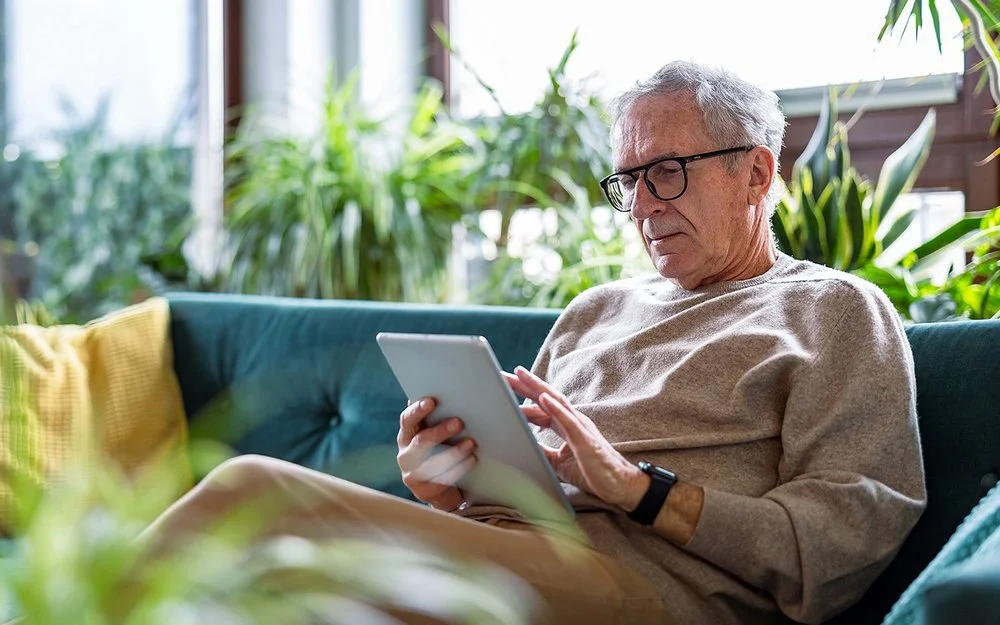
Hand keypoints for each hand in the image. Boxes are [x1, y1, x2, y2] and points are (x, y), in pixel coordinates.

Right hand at [396, 397, 476, 511]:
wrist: (442, 489)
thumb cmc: (443, 451)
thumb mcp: (438, 435)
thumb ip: (440, 418)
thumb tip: (458, 394)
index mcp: (408, 434)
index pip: (407, 419)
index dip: (417, 410)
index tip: (432, 400)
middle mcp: (406, 453)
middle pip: (420, 441)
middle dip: (440, 431)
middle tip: (459, 422)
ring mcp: (412, 473)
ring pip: (431, 462)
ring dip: (453, 452)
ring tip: (472, 443)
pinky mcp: (423, 490)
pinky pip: (441, 479)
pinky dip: (458, 469)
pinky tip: (472, 459)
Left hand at [504, 366, 648, 510]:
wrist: (619, 485)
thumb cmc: (593, 471)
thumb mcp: (559, 463)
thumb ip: (543, 452)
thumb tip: (524, 447)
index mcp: (566, 425)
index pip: (541, 406)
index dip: (523, 396)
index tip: (503, 387)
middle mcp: (572, 420)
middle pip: (545, 397)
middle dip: (524, 385)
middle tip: (503, 374)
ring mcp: (579, 426)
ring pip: (555, 401)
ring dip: (536, 388)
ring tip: (520, 375)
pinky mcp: (585, 438)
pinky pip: (568, 420)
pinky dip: (555, 408)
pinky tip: (542, 398)